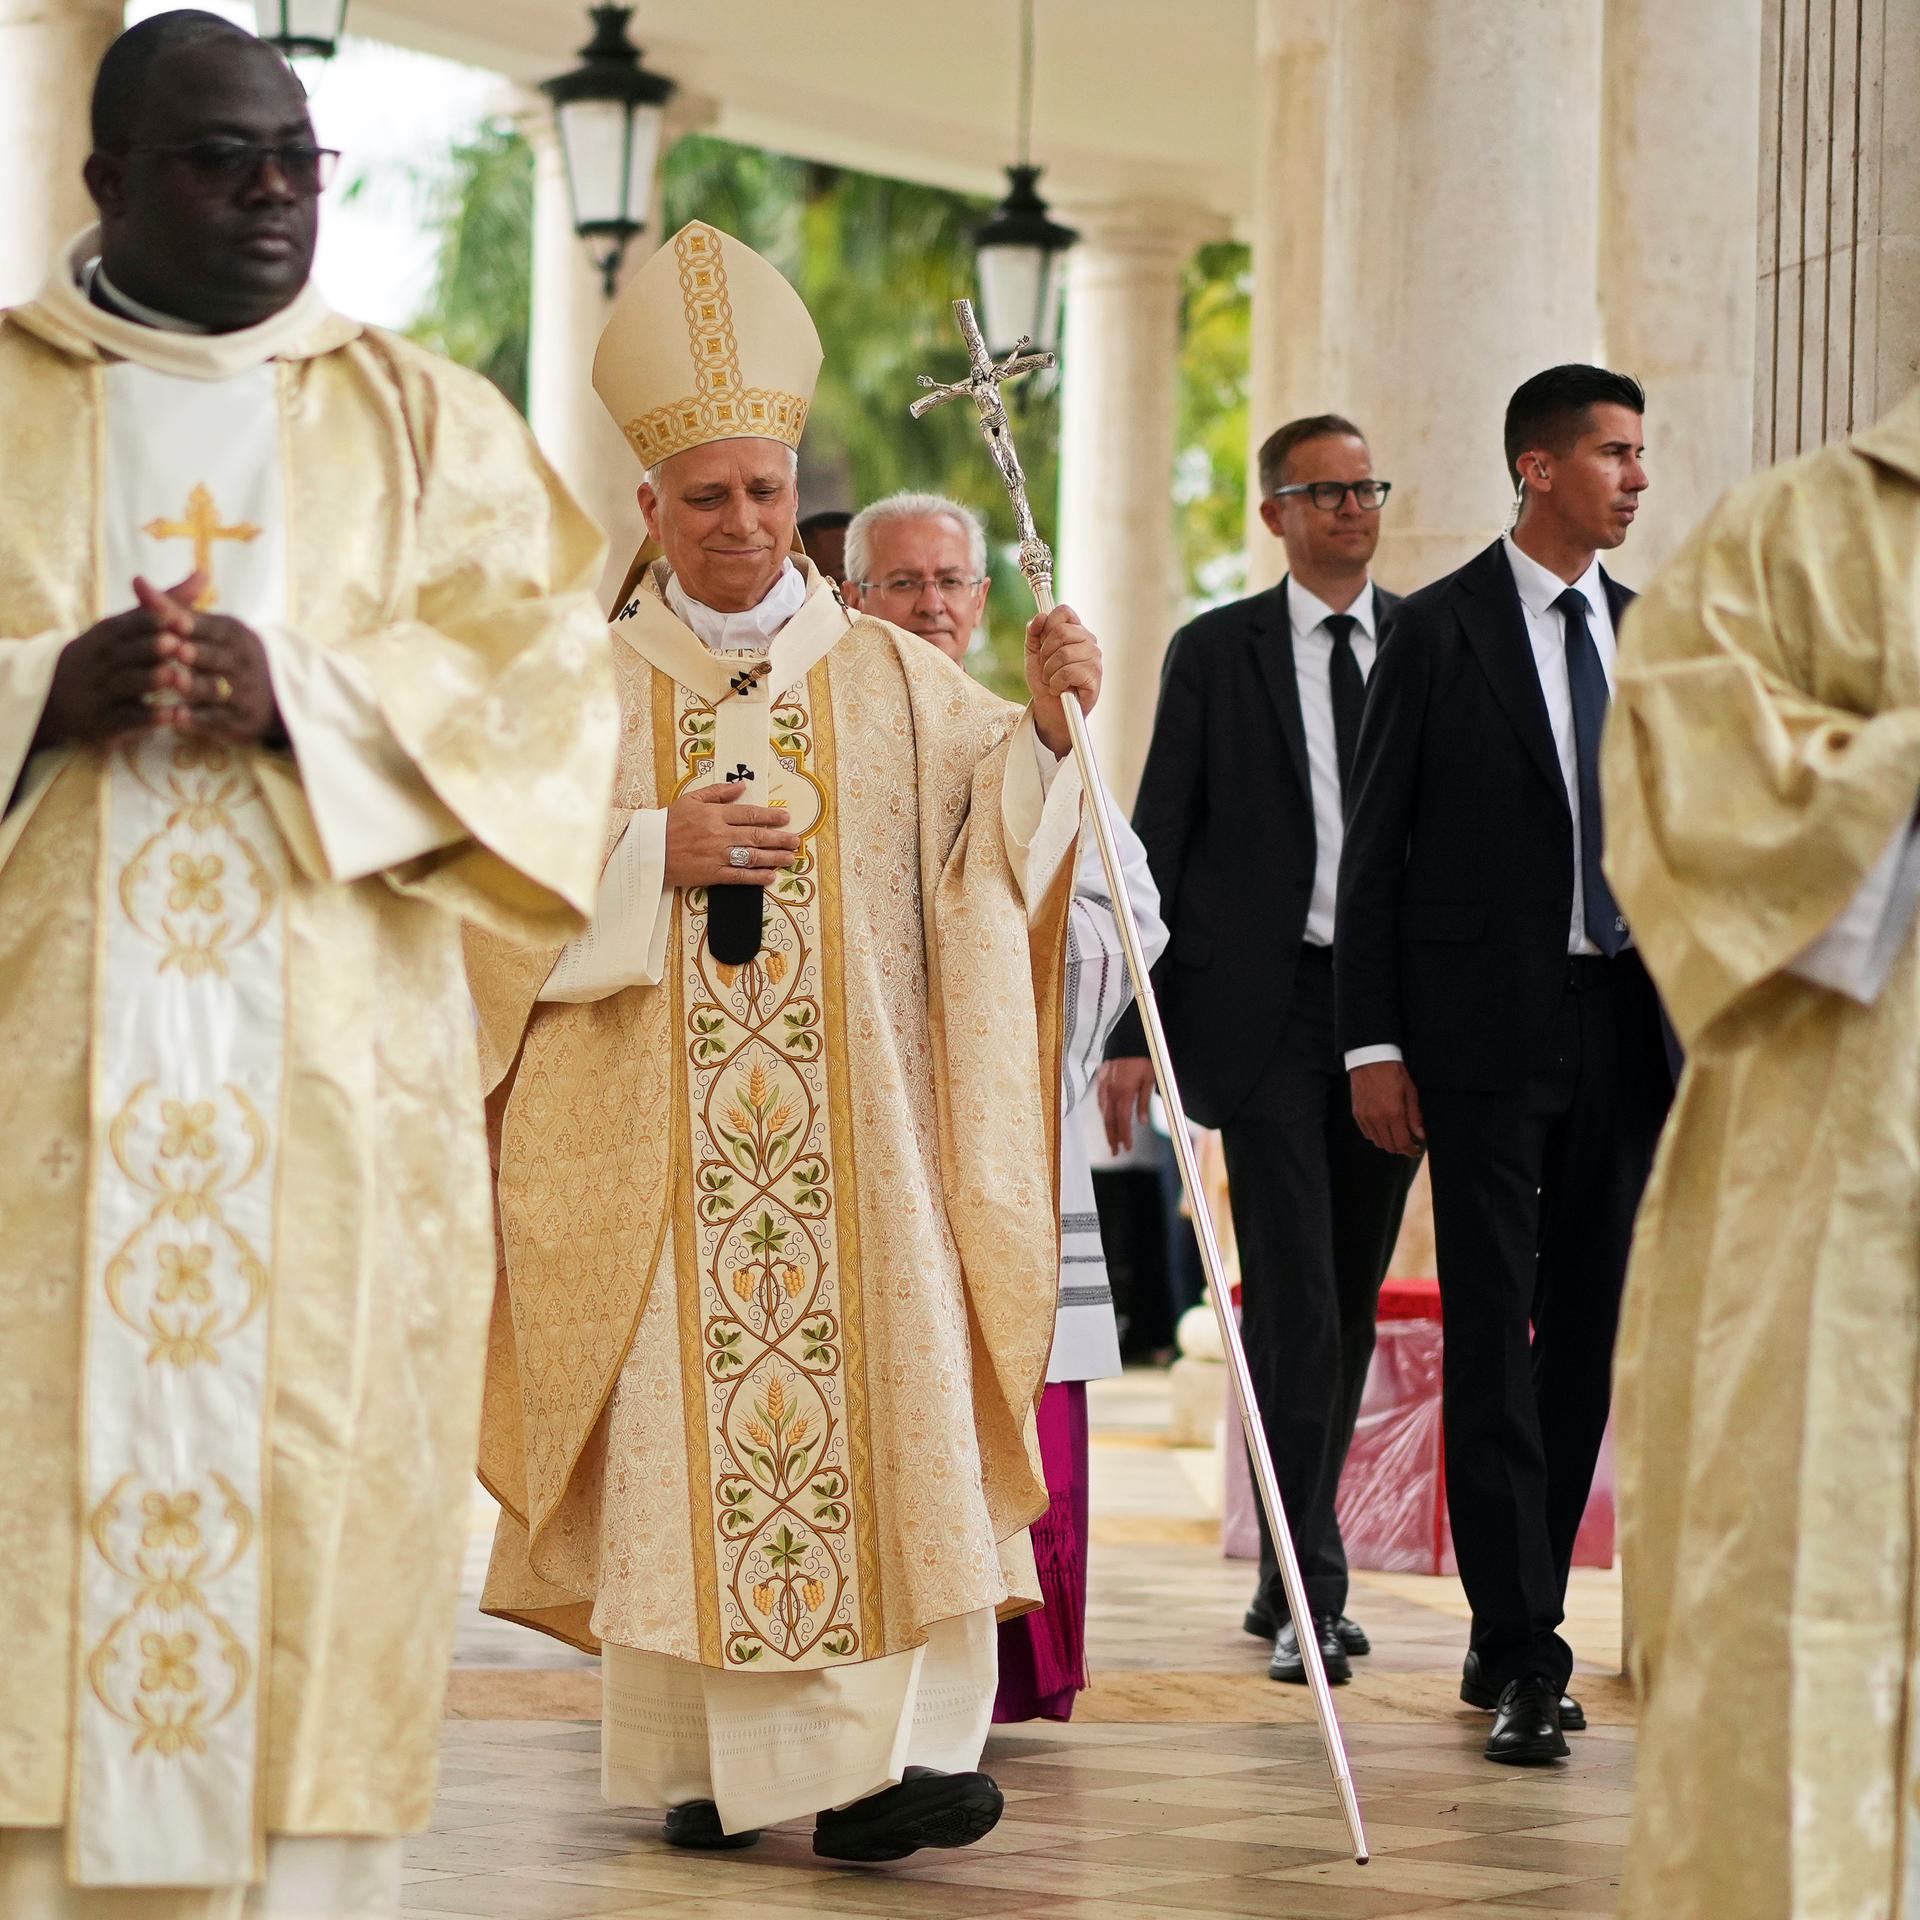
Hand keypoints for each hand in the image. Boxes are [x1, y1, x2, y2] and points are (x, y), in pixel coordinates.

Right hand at [34, 568, 204, 746]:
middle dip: (151, 649)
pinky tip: (171, 716)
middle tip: (179, 645)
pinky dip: (147, 717)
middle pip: (126, 653)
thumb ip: (168, 604)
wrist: (55, 696)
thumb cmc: (108, 655)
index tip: (181, 620)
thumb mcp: (130, 627)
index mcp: (107, 635)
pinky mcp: (103, 722)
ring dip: (151, 680)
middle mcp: (101, 661)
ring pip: (126, 684)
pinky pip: (125, 718)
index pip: (127, 624)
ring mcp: (100, 692)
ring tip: (175, 677)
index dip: (152, 622)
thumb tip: (205, 573)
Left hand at [134, 576, 281, 744]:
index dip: (191, 625)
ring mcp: (243, 691)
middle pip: (217, 657)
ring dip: (196, 685)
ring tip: (174, 682)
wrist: (270, 692)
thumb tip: (135, 580)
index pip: (212, 627)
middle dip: (197, 654)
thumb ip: (169, 608)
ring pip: (217, 688)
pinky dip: (197, 718)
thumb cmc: (223, 652)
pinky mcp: (240, 718)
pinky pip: (217, 718)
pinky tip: (176, 717)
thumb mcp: (205, 628)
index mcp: (233, 633)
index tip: (170, 621)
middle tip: (175, 650)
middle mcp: (241, 661)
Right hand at [664, 782, 799, 889]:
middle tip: (796, 841)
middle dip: (780, 839)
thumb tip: (741, 786)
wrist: (649, 849)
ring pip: (752, 857)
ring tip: (790, 858)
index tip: (786, 817)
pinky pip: (739, 876)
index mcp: (715, 815)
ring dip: (774, 857)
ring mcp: (717, 855)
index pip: (750, 814)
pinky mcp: (712, 874)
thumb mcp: (691, 799)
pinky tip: (771, 876)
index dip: (771, 816)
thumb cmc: (669, 822)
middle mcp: (720, 835)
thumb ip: (718, 792)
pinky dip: (756, 877)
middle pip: (756, 836)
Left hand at [1025, 603, 1101, 757]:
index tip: (1042, 642)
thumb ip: (1034, 633)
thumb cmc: (1045, 680)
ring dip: (1049, 671)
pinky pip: (1068, 671)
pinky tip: (1059, 689)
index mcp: (1075, 632)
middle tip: (1045, 667)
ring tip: (1052, 680)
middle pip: (1061, 631)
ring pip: (1064, 653)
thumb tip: (1040, 616)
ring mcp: (1094, 658)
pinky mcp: (1094, 676)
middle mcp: (1088, 641)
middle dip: (1045, 653)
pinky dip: (1056, 683)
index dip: (1048, 624)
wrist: (1050, 709)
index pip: (1064, 612)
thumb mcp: (1034, 654)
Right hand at [1097, 1055, 1154, 1154]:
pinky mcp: (1100, 1081)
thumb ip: (1144, 1102)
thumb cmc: (1143, 1059)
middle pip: (1109, 1120)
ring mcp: (1103, 1086)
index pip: (1122, 1120)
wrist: (1128, 1040)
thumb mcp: (1150, 1079)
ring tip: (1112, 1140)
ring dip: (1108, 1128)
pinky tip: (1107, 1119)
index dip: (1124, 1136)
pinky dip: (1104, 1114)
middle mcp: (1111, 1092)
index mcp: (1124, 1092)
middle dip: (1112, 1138)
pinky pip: (1100, 1102)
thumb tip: (1142, 1122)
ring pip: (1103, 1112)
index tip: (1126, 1148)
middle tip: (1116, 1152)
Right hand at [1350, 1060, 1425, 1156]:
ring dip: (1389, 1143)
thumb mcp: (1410, 1092)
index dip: (1411, 1151)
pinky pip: (1367, 1134)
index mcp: (1394, 1113)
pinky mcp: (1357, 1114)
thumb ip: (1415, 1116)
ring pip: (1378, 1142)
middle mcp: (1378, 1119)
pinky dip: (1376, 1136)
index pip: (1403, 1143)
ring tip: (1396, 1136)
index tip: (1416, 1150)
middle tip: (1409, 1144)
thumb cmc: (1393, 1073)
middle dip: (1401, 1149)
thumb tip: (1420, 1135)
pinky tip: (1384, 1129)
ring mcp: (1365, 1117)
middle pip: (1390, 1146)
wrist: (1371, 1060)